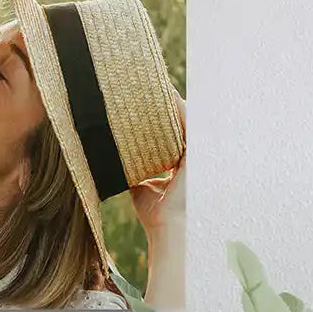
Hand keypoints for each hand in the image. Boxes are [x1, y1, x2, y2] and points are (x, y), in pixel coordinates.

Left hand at [130, 87, 185, 237]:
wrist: (168, 226)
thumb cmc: (156, 214)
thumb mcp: (142, 189)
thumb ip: (134, 173)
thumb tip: (114, 164)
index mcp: (182, 165)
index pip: (172, 136)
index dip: (161, 120)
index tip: (147, 104)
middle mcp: (192, 157)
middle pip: (179, 125)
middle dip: (168, 107)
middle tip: (151, 88)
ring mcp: (197, 154)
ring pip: (185, 120)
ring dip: (172, 103)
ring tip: (157, 85)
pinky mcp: (198, 152)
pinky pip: (188, 123)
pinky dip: (178, 108)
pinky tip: (167, 93)